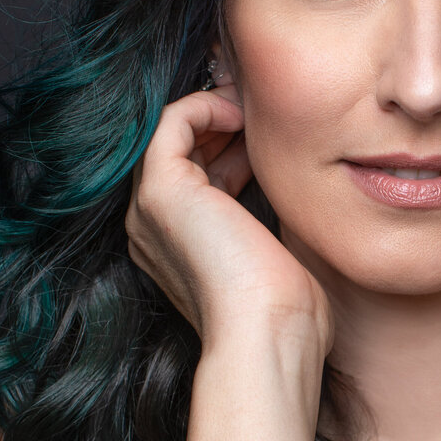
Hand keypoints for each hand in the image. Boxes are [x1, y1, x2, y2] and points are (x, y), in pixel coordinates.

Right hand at [125, 87, 332, 356]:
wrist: (268, 335)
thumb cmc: (285, 311)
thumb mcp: (277, 252)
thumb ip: (270, 217)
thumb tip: (289, 182)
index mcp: (180, 245)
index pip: (198, 175)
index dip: (234, 146)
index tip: (272, 134)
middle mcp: (155, 226)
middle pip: (184, 151)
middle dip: (225, 123)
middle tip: (266, 110)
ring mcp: (151, 209)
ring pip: (174, 132)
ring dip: (218, 109)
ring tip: (257, 107)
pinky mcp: (161, 191)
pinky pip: (172, 121)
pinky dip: (206, 106)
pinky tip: (242, 116)